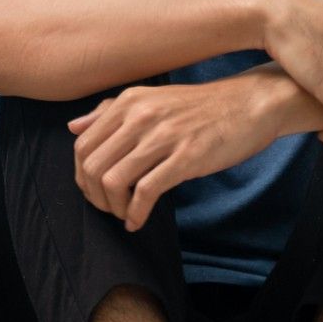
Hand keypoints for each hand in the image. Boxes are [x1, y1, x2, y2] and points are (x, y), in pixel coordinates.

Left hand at [65, 77, 282, 230]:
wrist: (250, 103)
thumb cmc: (201, 107)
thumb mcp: (151, 99)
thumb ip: (109, 111)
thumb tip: (73, 126)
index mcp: (128, 102)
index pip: (83, 145)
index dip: (81, 176)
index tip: (95, 191)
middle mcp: (140, 116)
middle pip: (92, 166)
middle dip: (94, 196)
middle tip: (108, 209)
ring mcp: (163, 137)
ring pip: (113, 180)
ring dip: (113, 208)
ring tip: (124, 215)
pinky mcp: (186, 157)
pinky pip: (145, 192)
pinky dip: (135, 214)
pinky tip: (137, 222)